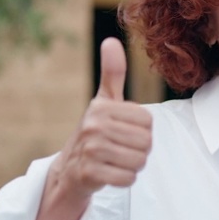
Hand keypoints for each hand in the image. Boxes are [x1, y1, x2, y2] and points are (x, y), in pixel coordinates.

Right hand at [52, 37, 152, 199]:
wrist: (71, 169)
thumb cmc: (95, 131)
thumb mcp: (104, 101)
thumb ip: (112, 73)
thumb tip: (111, 40)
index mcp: (101, 107)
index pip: (147, 121)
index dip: (142, 130)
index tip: (125, 131)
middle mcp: (94, 126)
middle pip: (146, 142)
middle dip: (139, 149)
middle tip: (121, 149)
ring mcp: (90, 150)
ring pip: (139, 161)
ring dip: (133, 165)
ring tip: (117, 160)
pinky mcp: (89, 173)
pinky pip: (127, 178)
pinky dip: (124, 179)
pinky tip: (111, 172)